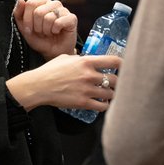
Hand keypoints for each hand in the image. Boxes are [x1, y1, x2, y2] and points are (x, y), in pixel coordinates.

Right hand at [5, 53, 119, 110]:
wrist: (39, 86)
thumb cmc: (50, 71)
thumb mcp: (65, 58)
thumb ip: (80, 59)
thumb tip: (87, 58)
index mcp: (86, 62)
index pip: (114, 61)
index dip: (123, 64)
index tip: (124, 67)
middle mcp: (89, 75)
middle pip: (115, 79)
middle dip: (117, 82)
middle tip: (115, 83)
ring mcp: (87, 90)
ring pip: (111, 93)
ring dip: (111, 94)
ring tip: (108, 93)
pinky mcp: (83, 103)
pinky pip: (103, 106)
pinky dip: (105, 105)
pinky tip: (102, 103)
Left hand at [14, 0, 78, 59]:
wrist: (53, 52)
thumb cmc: (40, 39)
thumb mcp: (25, 28)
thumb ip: (19, 14)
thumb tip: (20, 0)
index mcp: (41, 2)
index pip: (30, 3)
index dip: (27, 19)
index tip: (29, 29)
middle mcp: (53, 3)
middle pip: (38, 11)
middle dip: (37, 27)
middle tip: (41, 32)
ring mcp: (63, 10)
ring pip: (48, 18)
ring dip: (46, 30)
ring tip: (49, 33)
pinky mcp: (72, 18)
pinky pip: (58, 22)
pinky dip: (55, 30)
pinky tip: (57, 32)